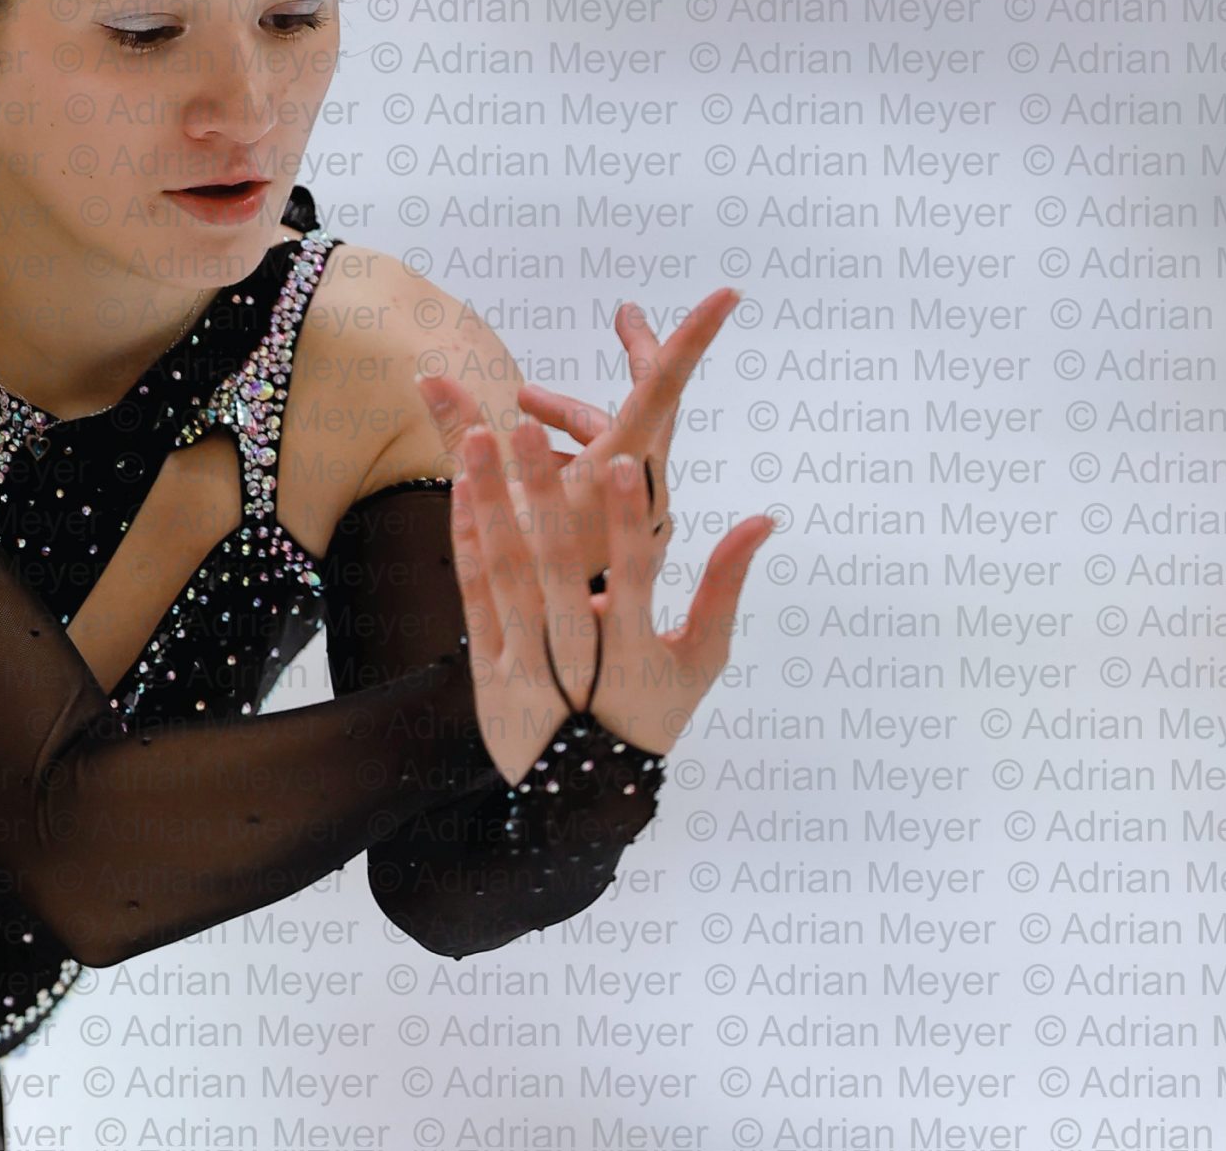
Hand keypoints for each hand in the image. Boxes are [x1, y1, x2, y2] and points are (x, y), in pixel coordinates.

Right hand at [423, 289, 739, 577]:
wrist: (563, 658)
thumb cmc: (524, 579)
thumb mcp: (489, 493)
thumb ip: (460, 429)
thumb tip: (427, 374)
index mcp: (617, 470)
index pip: (661, 389)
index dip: (691, 338)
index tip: (728, 294)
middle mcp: (640, 483)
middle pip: (650, 398)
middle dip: (634, 354)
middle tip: (624, 313)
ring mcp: (640, 502)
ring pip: (622, 434)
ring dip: (576, 414)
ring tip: (523, 406)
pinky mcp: (631, 518)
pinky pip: (615, 463)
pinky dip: (580, 446)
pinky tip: (536, 457)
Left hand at [445, 417, 766, 769]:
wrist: (579, 798)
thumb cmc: (651, 715)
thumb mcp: (700, 661)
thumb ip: (724, 587)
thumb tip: (763, 518)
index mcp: (632, 654)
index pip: (633, 579)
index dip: (627, 523)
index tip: (621, 463)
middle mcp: (573, 657)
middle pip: (552, 567)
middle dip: (539, 495)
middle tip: (523, 426)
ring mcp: (523, 663)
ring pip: (502, 574)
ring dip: (490, 504)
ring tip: (478, 440)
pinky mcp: (485, 669)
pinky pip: (473, 597)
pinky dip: (467, 544)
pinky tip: (462, 490)